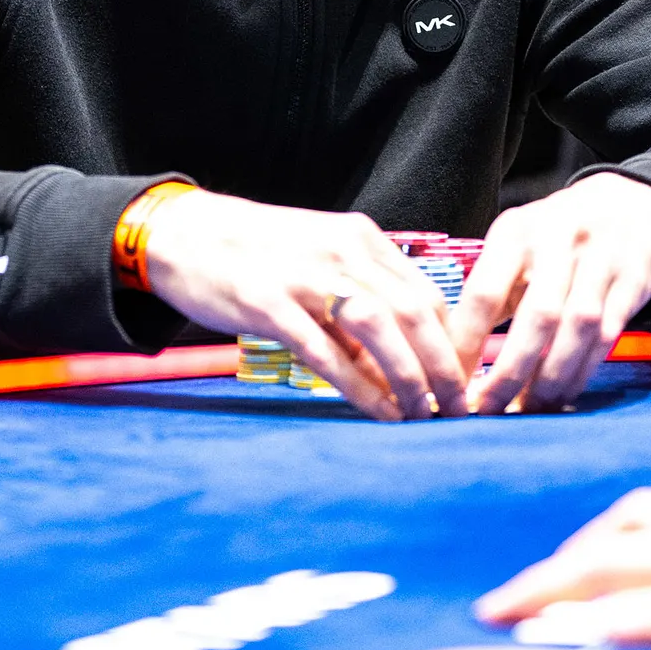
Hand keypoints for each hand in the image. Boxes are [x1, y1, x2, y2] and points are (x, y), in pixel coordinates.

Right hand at [142, 190, 468, 422]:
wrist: (184, 233)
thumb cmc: (256, 254)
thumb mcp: (319, 258)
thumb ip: (359, 298)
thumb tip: (398, 363)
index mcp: (359, 238)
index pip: (427, 293)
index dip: (453, 343)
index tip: (466, 383)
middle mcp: (340, 251)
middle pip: (413, 311)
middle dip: (445, 366)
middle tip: (461, 409)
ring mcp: (303, 275)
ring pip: (378, 327)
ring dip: (409, 377)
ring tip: (425, 416)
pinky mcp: (266, 303)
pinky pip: (325, 350)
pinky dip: (359, 386)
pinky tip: (379, 413)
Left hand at [449, 175, 650, 412]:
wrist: (626, 202)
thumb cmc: (552, 237)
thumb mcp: (514, 244)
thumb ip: (489, 290)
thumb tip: (451, 355)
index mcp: (515, 231)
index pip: (484, 293)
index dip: (466, 345)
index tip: (451, 383)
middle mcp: (558, 240)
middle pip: (536, 317)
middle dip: (510, 372)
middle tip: (489, 410)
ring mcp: (600, 260)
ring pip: (576, 330)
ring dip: (550, 379)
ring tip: (527, 409)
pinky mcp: (633, 282)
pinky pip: (606, 336)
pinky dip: (582, 371)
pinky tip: (562, 394)